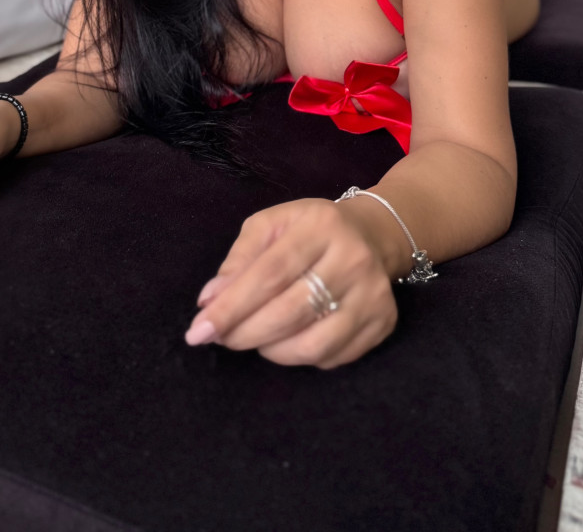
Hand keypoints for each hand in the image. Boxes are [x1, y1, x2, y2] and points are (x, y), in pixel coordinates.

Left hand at [185, 198, 397, 368]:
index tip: (198, 331)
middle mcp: (353, 259)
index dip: (231, 307)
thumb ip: (239, 259)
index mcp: (320, 226)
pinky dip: (300, 357)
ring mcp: (373, 295)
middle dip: (244, 333)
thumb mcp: (271, 226)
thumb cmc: (310, 229)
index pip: (269, 274)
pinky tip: (288, 340)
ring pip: (312, 345)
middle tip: (220, 338)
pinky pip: (333, 358)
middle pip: (289, 312)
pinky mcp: (384, 323)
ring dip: (271, 350)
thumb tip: (209, 300)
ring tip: (254, 337)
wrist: (372, 235)